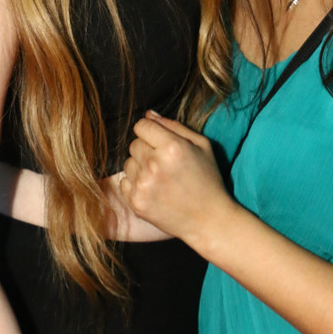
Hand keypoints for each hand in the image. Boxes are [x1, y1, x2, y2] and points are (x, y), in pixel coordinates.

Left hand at [119, 112, 234, 252]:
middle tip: (164, 162)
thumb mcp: (201, 145)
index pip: (141, 125)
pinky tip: (154, 190)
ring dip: (140, 167)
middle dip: (146, 149)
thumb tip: (148, 114)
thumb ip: (174, 126)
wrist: (208, 219)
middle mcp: (155, 164)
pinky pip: (124, 182)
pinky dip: (136, 184)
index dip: (150, 131)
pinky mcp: (136, 202)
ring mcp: (143, 185)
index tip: (159, 140)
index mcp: (173, 147)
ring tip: (160, 178)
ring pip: (128, 163)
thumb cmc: (208, 179)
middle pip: (133, 144)